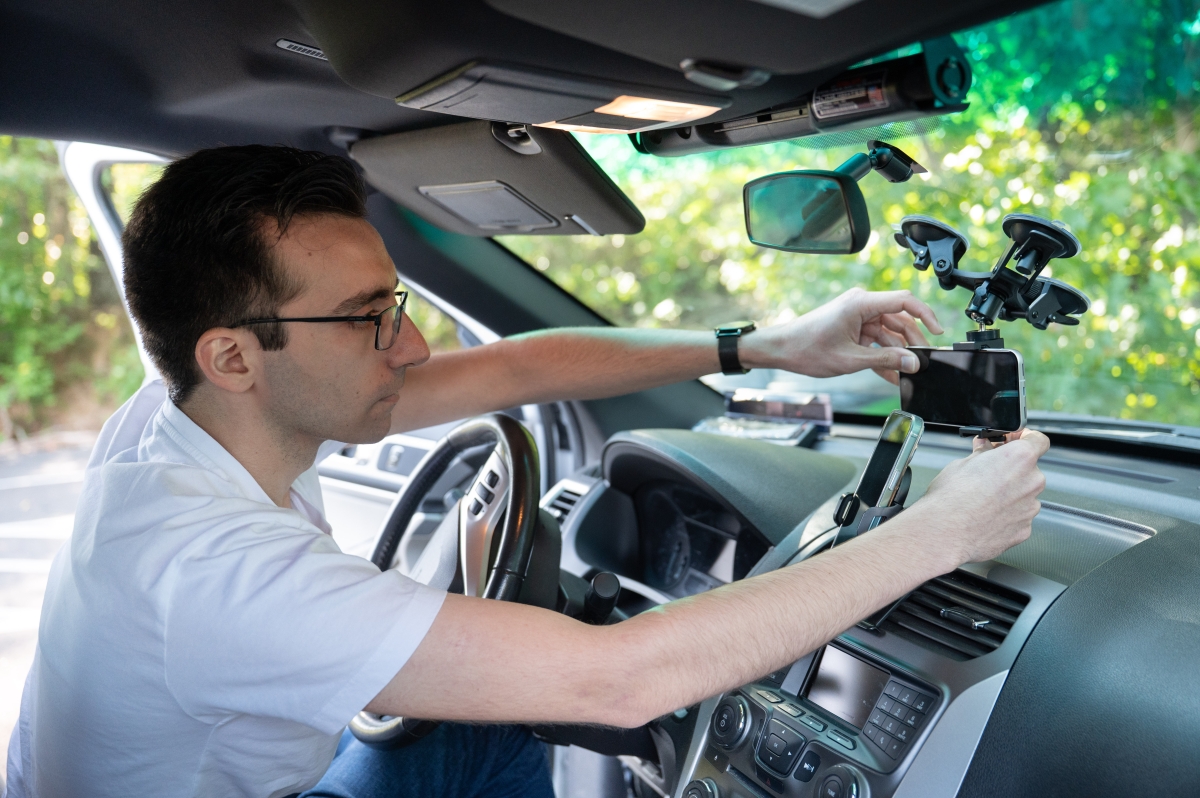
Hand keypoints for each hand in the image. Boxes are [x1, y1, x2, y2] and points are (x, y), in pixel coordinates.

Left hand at [741, 288, 944, 383]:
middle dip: (911, 343)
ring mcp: (856, 317)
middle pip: (899, 320)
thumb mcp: (851, 359)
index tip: (938, 331)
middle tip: (922, 362)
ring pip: (888, 333)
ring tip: (906, 374)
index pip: (904, 301)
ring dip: (896, 354)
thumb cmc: (807, 348)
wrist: (780, 350)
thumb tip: (912, 363)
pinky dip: (882, 357)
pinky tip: (892, 375)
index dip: (926, 315)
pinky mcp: (851, 329)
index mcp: (861, 303)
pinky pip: (874, 341)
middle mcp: (861, 305)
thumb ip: (885, 361)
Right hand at [910, 429, 1049, 564]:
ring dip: (1009, 494)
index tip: (1013, 442)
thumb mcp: (961, 464)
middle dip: (1011, 470)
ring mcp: (1030, 507)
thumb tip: (985, 451)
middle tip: (987, 473)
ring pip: (1024, 495)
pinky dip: (1006, 515)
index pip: (1038, 440)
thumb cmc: (950, 499)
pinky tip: (985, 516)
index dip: (1025, 439)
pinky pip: (1019, 517)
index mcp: (1019, 458)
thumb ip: (982, 455)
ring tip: (982, 500)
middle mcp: (1031, 481)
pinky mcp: (1024, 529)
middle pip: (1029, 470)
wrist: (945, 532)